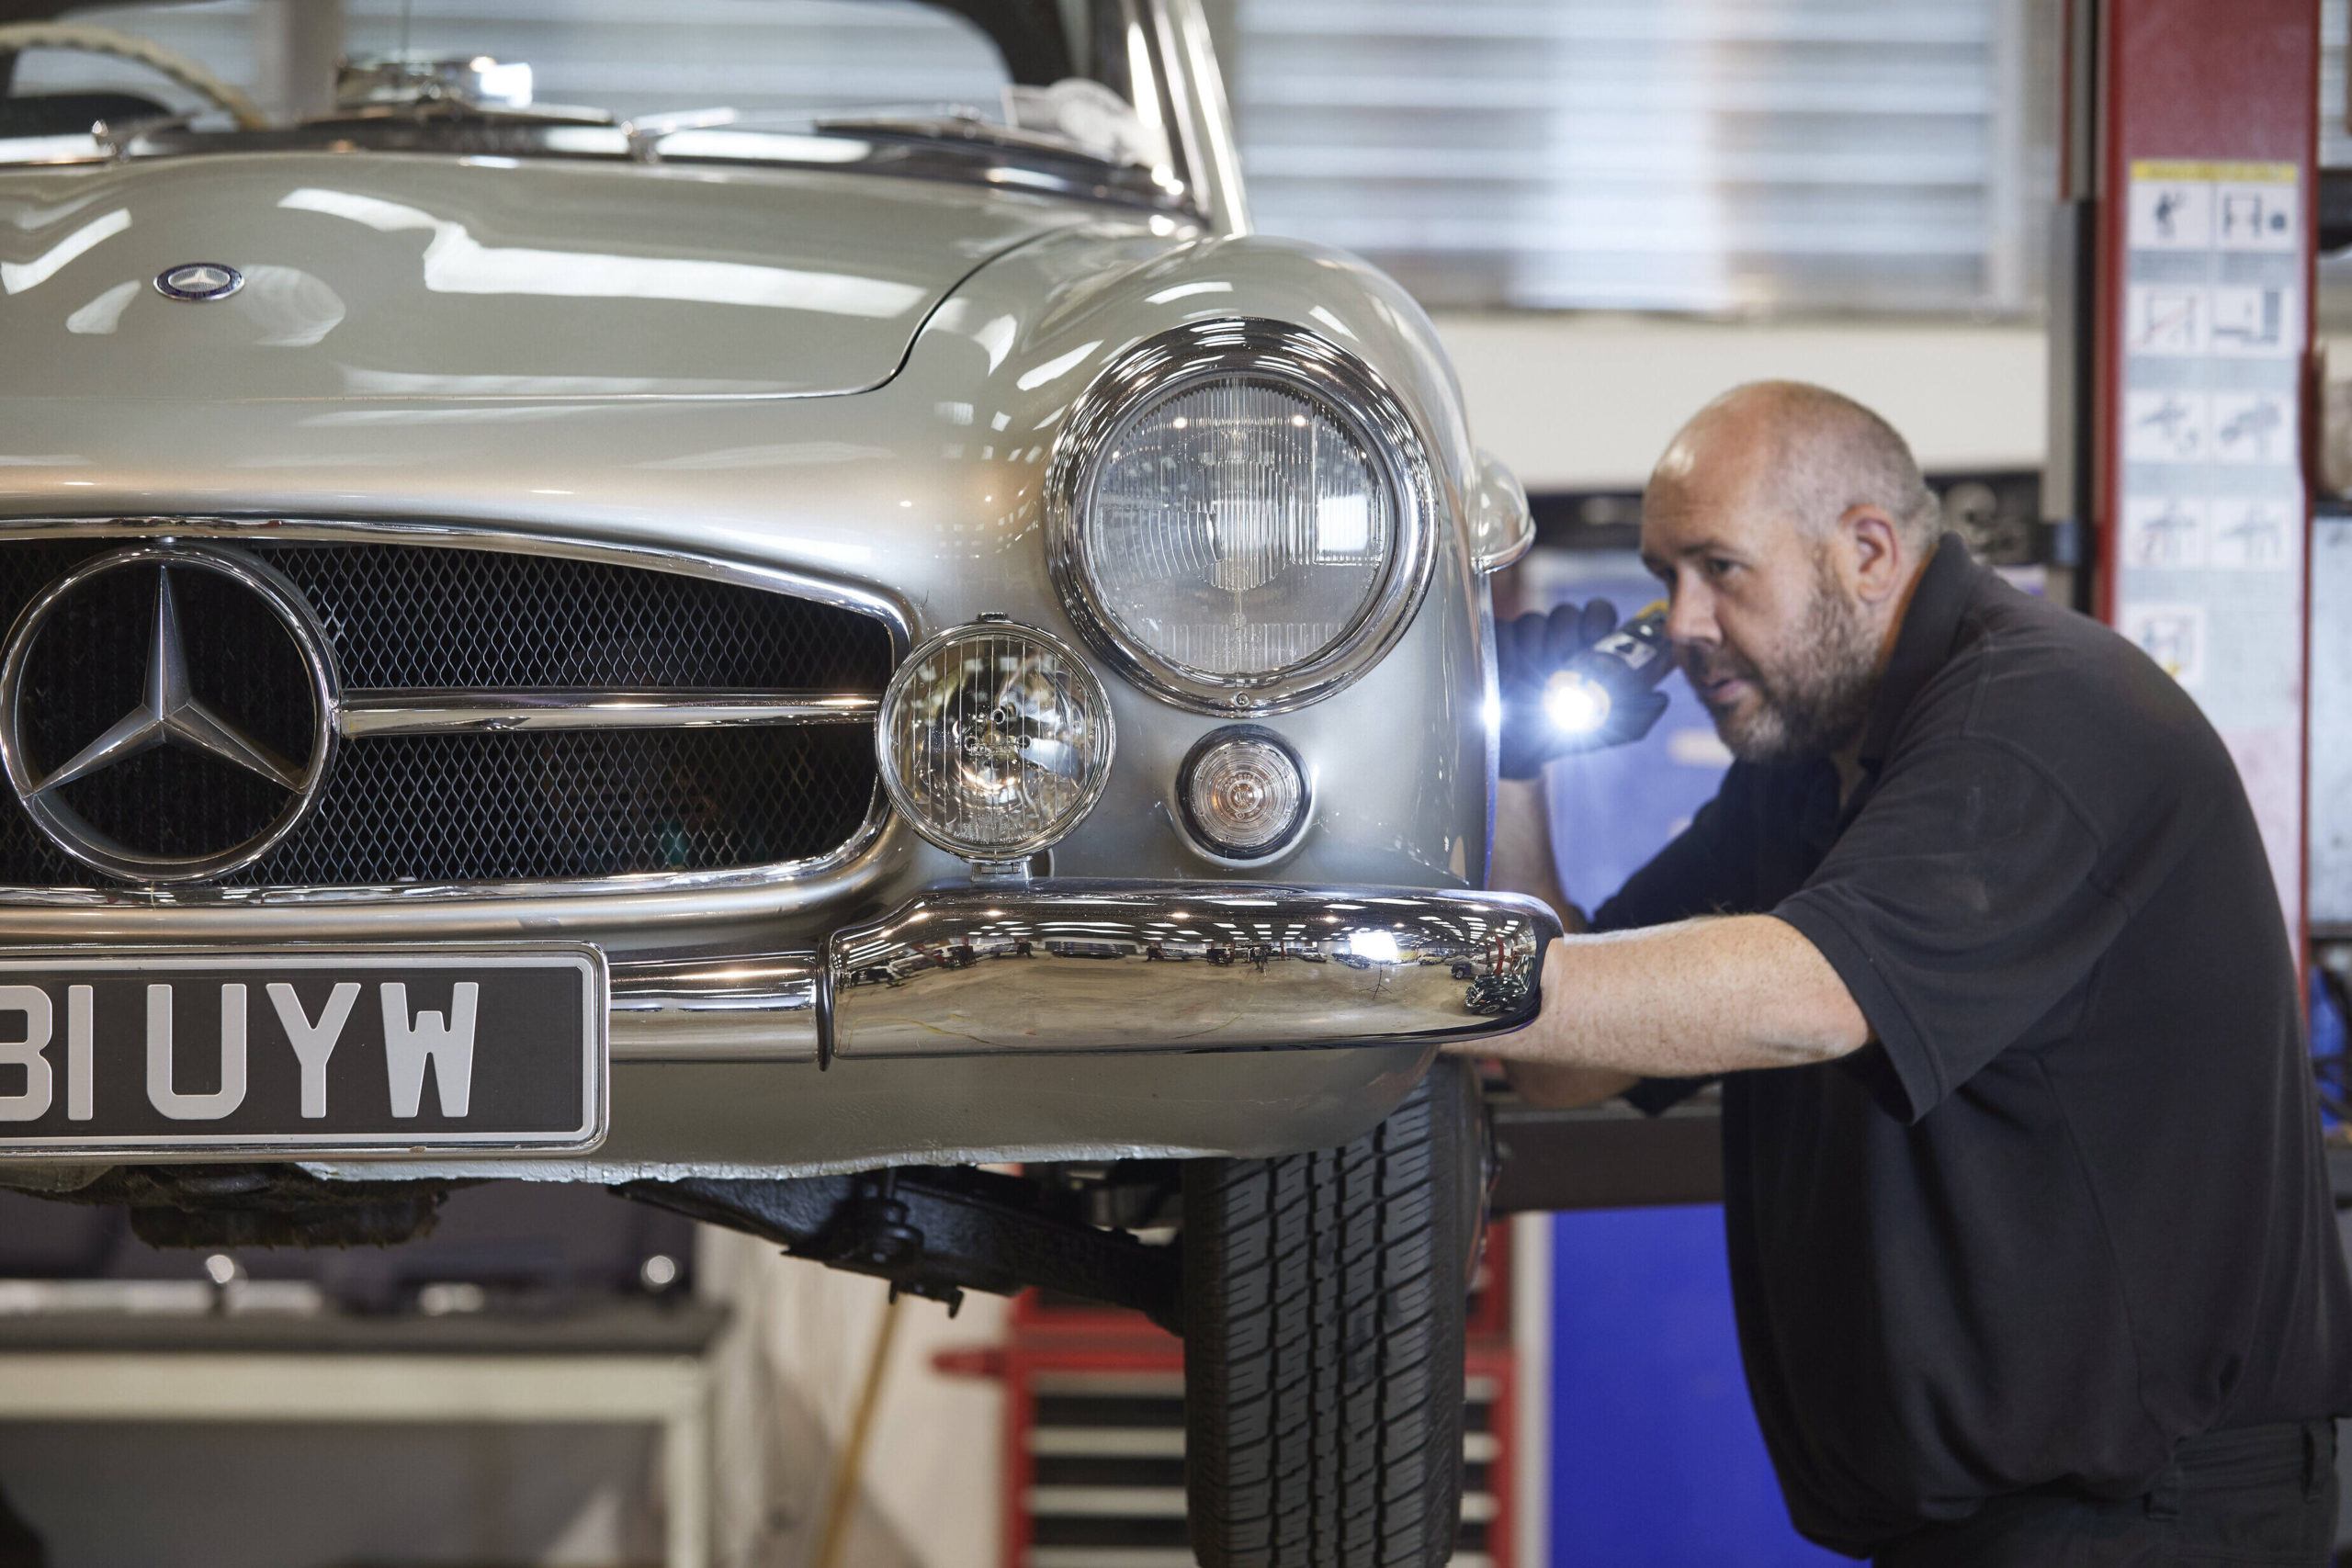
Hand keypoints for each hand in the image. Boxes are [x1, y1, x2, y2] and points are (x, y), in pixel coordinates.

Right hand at [1495, 601, 1670, 778]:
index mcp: (1584, 652)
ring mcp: (1525, 639)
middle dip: (1564, 633)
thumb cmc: (1555, 740)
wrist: (1507, 752)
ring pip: (1535, 619)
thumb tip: (1662, 697)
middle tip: (1559, 658)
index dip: (1598, 618)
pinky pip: (1506, 629)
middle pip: (1566, 612)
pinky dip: (1508, 652)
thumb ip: (1634, 721)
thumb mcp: (1598, 734)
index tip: (1593, 637)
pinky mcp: (1498, 640)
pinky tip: (1507, 676)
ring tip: (1530, 677)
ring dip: (1535, 648)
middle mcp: (1556, 640)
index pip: (1598, 614)